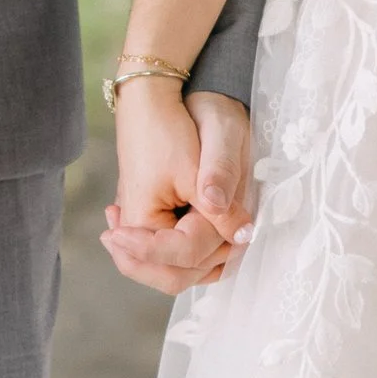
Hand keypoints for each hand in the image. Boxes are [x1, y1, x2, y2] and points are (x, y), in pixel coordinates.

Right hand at [101, 86, 255, 296]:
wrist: (150, 101)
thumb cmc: (169, 128)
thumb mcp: (199, 164)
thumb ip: (220, 205)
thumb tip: (243, 236)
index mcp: (139, 221)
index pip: (181, 255)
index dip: (215, 243)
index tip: (238, 224)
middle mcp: (133, 232)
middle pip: (172, 276)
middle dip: (209, 261)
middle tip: (235, 233)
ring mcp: (140, 229)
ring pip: (174, 269)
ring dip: (206, 259)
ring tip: (229, 231)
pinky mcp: (151, 221)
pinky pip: (173, 252)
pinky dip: (197, 251)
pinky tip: (216, 235)